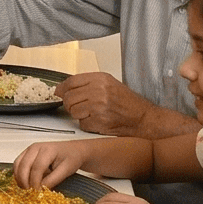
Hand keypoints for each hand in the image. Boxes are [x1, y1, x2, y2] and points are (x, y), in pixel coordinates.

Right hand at [13, 139, 93, 187]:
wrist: (73, 150)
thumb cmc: (71, 158)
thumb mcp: (66, 170)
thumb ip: (53, 180)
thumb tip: (41, 190)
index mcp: (47, 150)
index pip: (37, 168)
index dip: (35, 182)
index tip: (37, 193)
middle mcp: (35, 147)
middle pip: (23, 166)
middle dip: (24, 181)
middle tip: (30, 194)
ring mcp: (29, 150)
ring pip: (17, 165)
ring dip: (19, 178)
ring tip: (27, 189)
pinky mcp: (26, 154)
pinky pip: (17, 164)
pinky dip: (18, 174)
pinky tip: (24, 183)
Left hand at [56, 72, 175, 136]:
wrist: (143, 118)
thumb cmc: (128, 102)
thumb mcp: (109, 84)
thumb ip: (88, 83)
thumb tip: (64, 88)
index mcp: (100, 79)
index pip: (71, 81)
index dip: (62, 88)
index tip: (58, 92)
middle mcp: (98, 91)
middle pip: (69, 98)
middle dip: (70, 104)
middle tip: (78, 107)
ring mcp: (98, 107)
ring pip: (73, 111)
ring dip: (78, 115)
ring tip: (91, 114)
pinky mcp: (99, 122)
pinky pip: (82, 124)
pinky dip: (87, 125)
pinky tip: (97, 121)